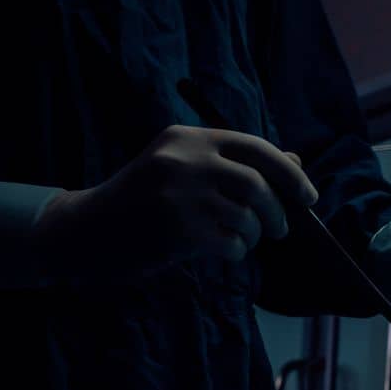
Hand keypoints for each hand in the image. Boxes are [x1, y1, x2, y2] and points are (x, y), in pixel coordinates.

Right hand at [34, 124, 317, 271]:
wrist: (82, 230)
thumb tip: (295, 161)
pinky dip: (237, 251)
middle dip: (277, 211)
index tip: (308, 197)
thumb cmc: (143, 202)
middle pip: (257, 183)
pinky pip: (229, 242)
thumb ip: (234, 164)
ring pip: (246, 215)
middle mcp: (183, 158)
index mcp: (188, 137)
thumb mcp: (184, 169)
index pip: (255, 148)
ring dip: (254, 234)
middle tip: (280, 229)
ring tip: (244, 241)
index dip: (289, 174)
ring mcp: (177, 192)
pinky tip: (226, 252)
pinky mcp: (173, 227)